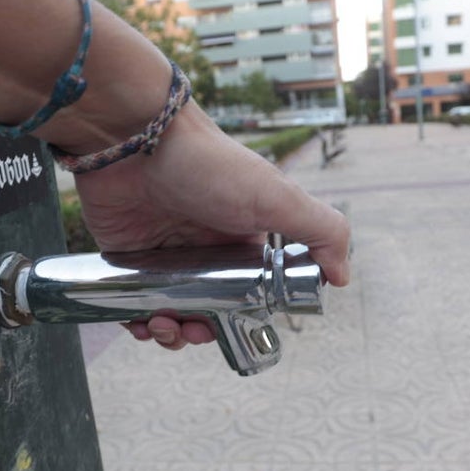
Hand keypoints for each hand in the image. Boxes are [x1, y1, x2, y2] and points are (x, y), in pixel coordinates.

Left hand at [73, 104, 350, 350]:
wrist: (136, 138)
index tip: (233, 326)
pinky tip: (139, 321)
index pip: (251, 292)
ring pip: (170, 310)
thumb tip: (343, 276)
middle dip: (202, 331)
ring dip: (169, 332)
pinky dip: (136, 319)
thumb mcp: (277, 197)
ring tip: (163, 326)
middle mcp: (204, 248)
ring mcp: (163, 253)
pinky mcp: (126, 255)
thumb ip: (322, 231)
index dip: (244, 317)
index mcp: (243, 239)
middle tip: (192, 330)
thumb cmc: (209, 165)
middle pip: (207, 308)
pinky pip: (131, 301)